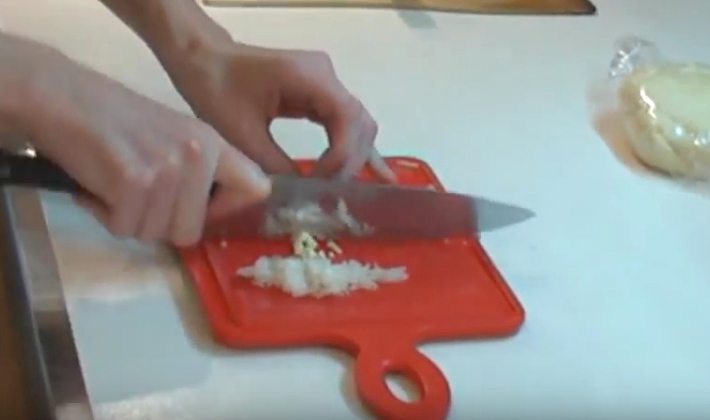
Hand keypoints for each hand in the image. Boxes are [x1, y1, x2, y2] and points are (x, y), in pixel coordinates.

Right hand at [10, 39, 269, 245]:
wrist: (62, 95)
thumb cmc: (115, 119)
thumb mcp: (175, 136)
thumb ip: (200, 172)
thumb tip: (212, 214)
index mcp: (213, 143)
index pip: (257, 188)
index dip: (227, 210)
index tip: (199, 209)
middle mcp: (198, 155)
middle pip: (191, 231)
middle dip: (158, 224)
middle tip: (136, 197)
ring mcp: (168, 168)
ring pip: (155, 233)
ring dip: (128, 218)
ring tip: (114, 184)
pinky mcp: (134, 181)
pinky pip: (124, 227)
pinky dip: (104, 214)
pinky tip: (95, 186)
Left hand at [160, 41, 396, 181]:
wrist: (202, 59)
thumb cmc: (216, 89)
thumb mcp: (241, 133)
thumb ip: (275, 164)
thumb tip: (301, 196)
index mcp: (310, 77)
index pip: (346, 119)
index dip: (341, 156)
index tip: (321, 183)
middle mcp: (326, 77)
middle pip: (359, 123)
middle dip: (350, 162)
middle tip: (331, 194)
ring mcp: (325, 85)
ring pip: (357, 125)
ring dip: (353, 158)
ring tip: (343, 191)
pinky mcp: (318, 95)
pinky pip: (344, 124)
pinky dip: (352, 149)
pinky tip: (374, 173)